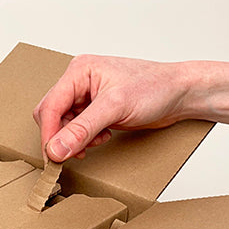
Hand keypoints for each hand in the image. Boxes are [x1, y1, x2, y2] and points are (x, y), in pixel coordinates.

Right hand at [34, 55, 191, 161]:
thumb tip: (56, 148)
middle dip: (62, 137)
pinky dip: (85, 139)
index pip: (50, 106)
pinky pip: (77, 129)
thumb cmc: (155, 87)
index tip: (53, 156)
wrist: (180, 93)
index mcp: (79, 71)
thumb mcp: (115, 108)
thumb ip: (82, 129)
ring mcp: (87, 95)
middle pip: (52, 116)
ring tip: (96, 141)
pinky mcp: (96, 109)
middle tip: (74, 154)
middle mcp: (80, 81)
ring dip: (76, 139)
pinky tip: (102, 137)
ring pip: (64, 125)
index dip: (49, 133)